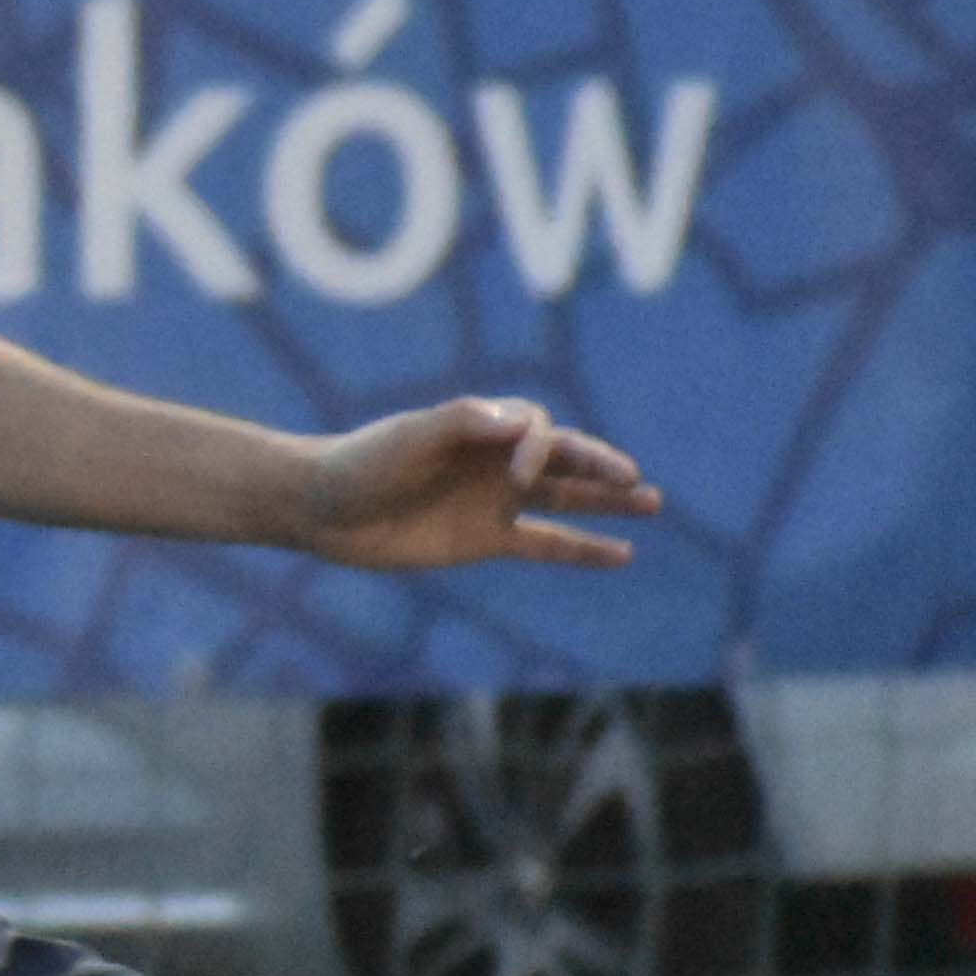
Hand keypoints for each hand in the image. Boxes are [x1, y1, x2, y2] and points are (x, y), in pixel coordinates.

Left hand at [297, 396, 661, 572]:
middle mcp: (496, 460)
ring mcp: (494, 500)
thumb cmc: (363, 463)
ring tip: (651, 502)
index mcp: (483, 427)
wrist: (323, 509)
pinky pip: (546, 544)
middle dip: (600, 466)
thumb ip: (463, 422)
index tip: (520, 473)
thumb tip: (520, 421)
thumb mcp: (410, 437)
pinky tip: (622, 554)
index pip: (538, 429)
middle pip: (565, 458)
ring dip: (607, 501)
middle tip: (635, 479)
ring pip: (566, 498)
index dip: (541, 447)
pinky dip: (583, 549)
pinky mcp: (485, 540)